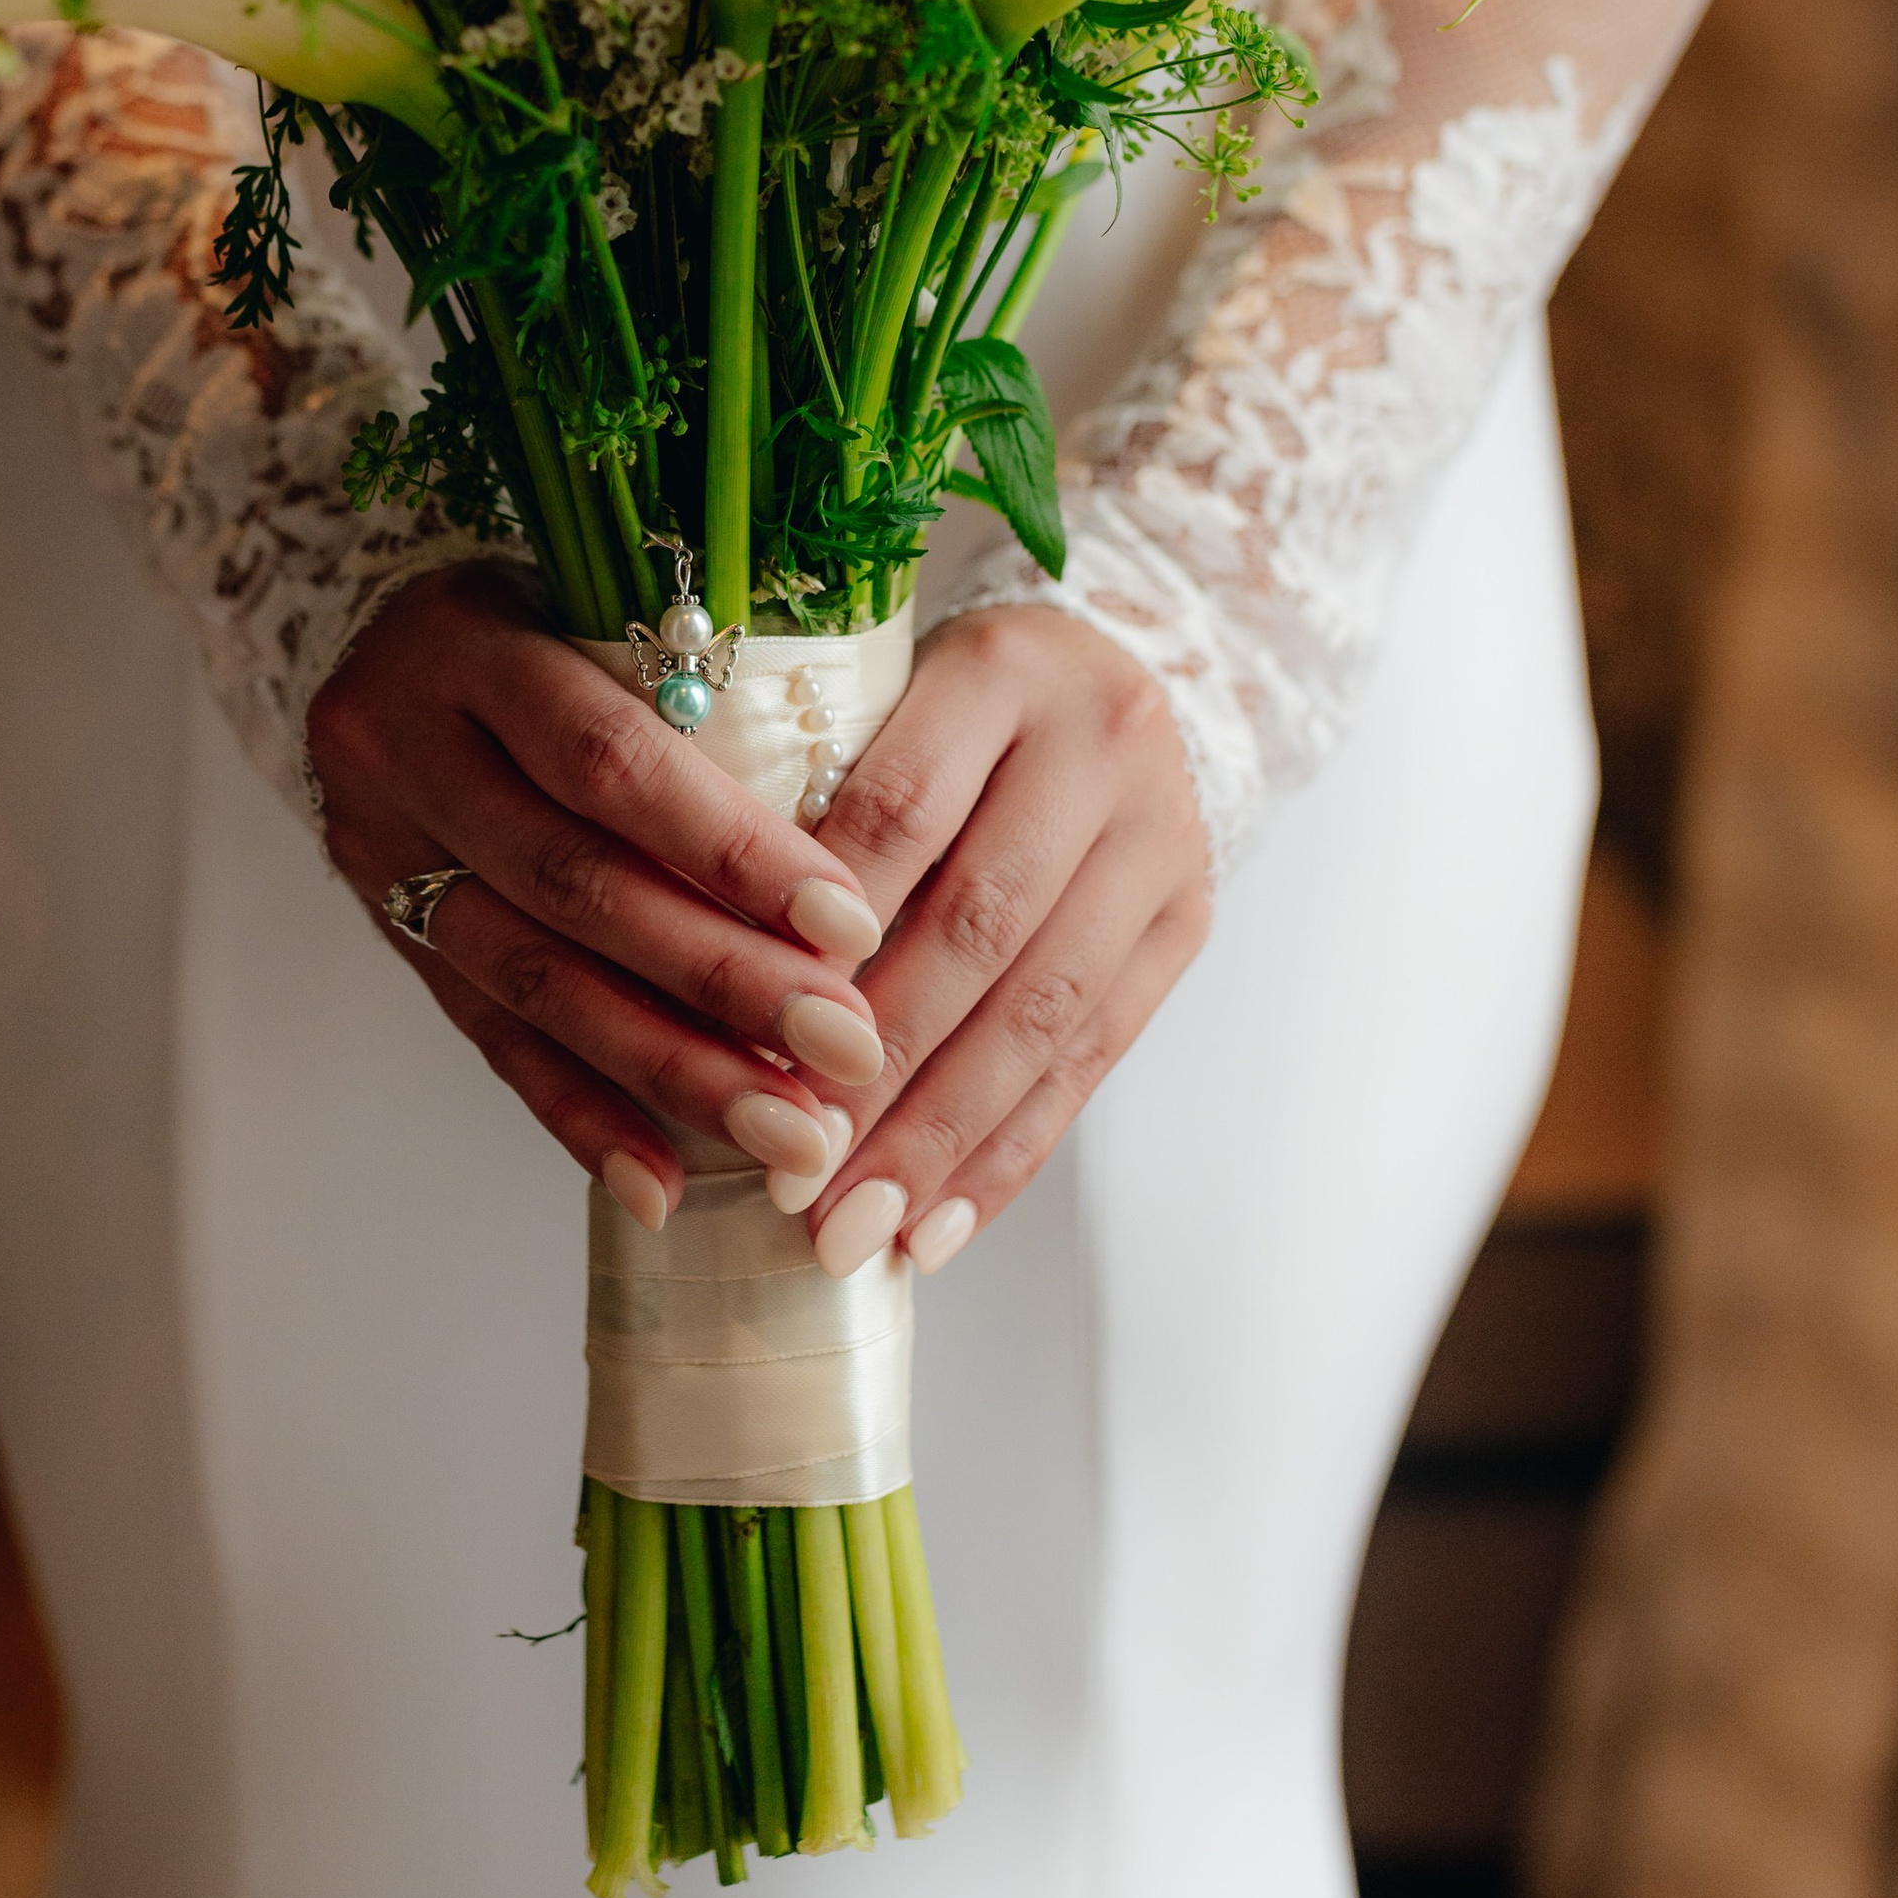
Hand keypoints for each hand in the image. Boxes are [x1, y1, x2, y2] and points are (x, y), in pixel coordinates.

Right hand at [309, 560, 895, 1225]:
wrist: (371, 632)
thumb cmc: (548, 611)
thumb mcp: (605, 602)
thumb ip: (705, 689)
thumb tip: (869, 840)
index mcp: (468, 644)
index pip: (612, 765)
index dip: (735, 853)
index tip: (853, 927)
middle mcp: (404, 749)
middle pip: (577, 886)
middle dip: (723, 983)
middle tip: (846, 1056)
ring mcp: (379, 847)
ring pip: (533, 979)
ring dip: (669, 1070)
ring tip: (785, 1135)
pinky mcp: (386, 928)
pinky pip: (487, 1037)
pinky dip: (579, 1114)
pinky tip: (659, 1182)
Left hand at [797, 608, 1211, 1279]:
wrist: (1123, 668)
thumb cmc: (949, 704)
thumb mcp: (877, 696)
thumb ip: (806, 800)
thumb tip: (709, 986)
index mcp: (999, 671)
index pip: (897, 814)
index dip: (823, 941)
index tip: (740, 1050)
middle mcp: (1100, 746)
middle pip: (978, 929)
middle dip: (878, 1070)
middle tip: (791, 1176)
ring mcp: (1160, 838)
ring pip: (1042, 1011)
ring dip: (941, 1138)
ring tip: (854, 1229)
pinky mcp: (1189, 918)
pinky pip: (1094, 1058)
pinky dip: (1008, 1153)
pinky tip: (936, 1227)